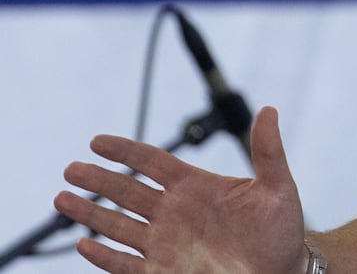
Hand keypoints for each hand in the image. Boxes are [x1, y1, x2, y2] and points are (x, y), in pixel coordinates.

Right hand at [55, 106, 307, 273]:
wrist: (283, 269)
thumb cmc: (281, 228)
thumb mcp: (277, 187)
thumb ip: (267, 151)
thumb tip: (268, 110)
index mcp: (194, 186)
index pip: (152, 162)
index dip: (125, 151)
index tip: (97, 141)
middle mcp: (173, 212)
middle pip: (126, 191)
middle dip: (97, 180)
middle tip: (71, 169)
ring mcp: (165, 242)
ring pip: (118, 225)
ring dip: (90, 213)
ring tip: (62, 199)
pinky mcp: (163, 271)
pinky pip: (126, 264)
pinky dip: (105, 256)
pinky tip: (85, 245)